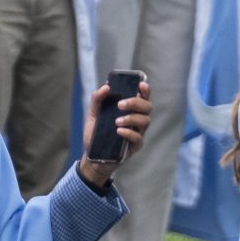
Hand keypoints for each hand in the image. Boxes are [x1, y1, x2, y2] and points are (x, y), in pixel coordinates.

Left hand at [77, 74, 150, 189]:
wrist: (92, 155)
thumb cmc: (96, 133)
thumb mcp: (93, 114)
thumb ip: (97, 99)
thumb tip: (106, 87)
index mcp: (130, 110)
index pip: (142, 97)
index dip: (145, 91)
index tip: (141, 85)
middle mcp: (137, 120)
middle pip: (147, 107)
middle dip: (135, 103)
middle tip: (120, 105)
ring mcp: (138, 133)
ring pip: (145, 121)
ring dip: (132, 118)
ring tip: (117, 121)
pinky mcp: (135, 146)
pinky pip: (138, 138)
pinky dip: (129, 132)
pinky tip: (118, 131)